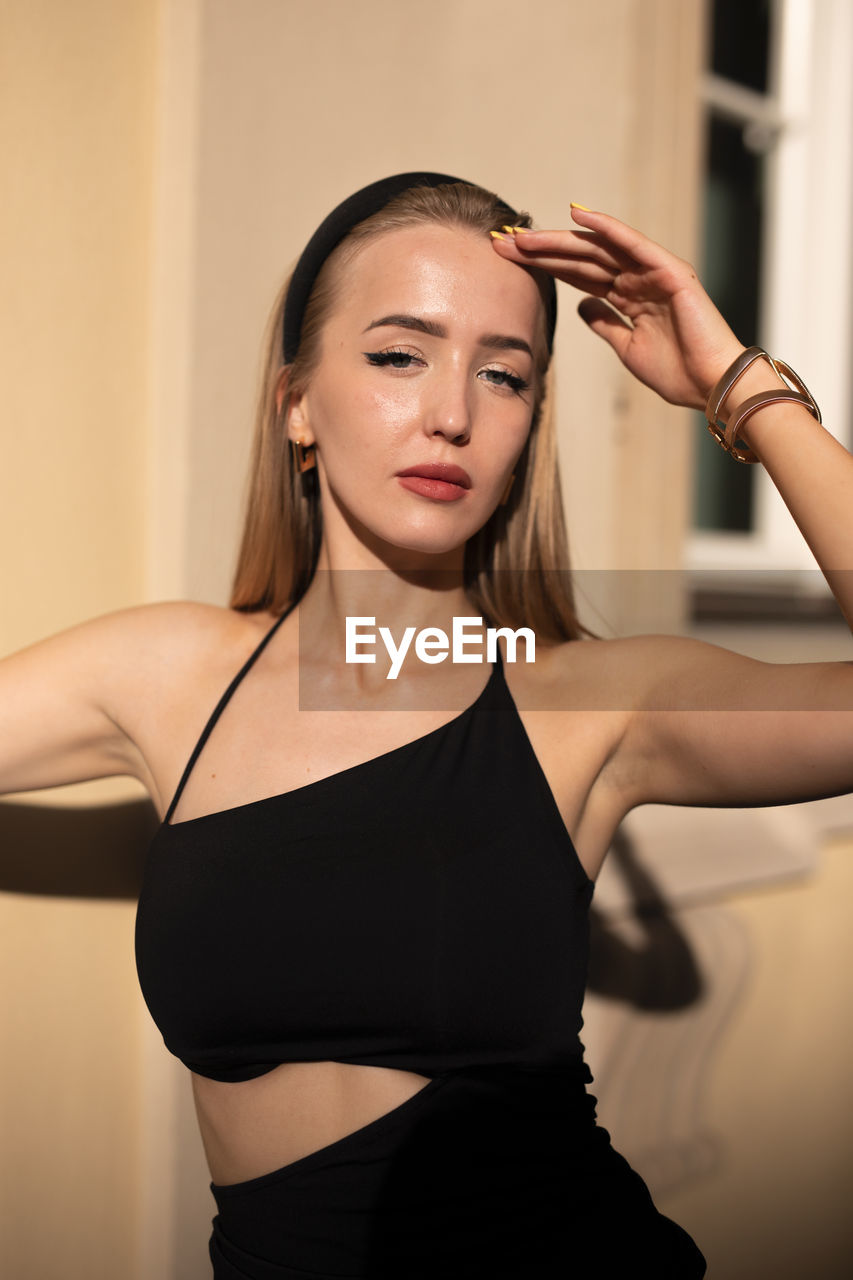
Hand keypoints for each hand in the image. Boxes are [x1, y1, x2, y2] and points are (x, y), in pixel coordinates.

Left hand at [491, 208, 745, 410]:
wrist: (710, 386)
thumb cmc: (677, 372)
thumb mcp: (627, 349)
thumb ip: (605, 323)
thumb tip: (582, 306)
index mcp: (628, 298)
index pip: (578, 275)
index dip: (544, 266)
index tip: (509, 262)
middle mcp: (637, 279)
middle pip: (581, 258)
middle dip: (541, 251)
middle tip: (502, 242)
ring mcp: (652, 272)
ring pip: (598, 249)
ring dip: (560, 240)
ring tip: (524, 236)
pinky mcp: (668, 271)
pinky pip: (632, 244)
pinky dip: (606, 228)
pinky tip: (577, 216)